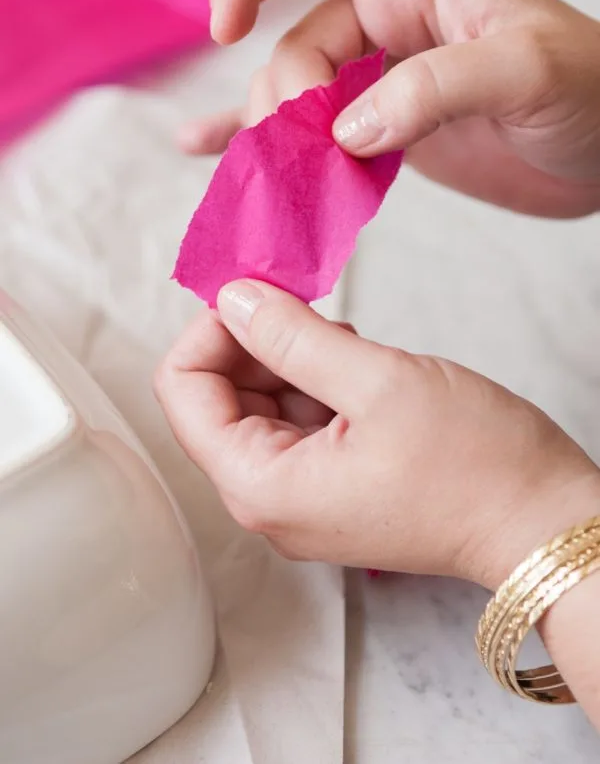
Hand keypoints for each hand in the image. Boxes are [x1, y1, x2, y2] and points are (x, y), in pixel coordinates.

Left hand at [155, 280, 599, 588]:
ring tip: (345, 340)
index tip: (262, 294)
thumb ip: (292, 336)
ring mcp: (300, 497)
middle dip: (253, 340)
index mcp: (261, 485)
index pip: (183, 390)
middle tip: (308, 307)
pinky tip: (354, 364)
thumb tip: (232, 298)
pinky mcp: (331, 486)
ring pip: (259, 404)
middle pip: (217, 397)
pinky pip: (297, 421)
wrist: (539, 520)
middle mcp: (268, 500)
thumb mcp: (378, 381)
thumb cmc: (475, 463)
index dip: (212, 329)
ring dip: (288, 357)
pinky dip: (314, 381)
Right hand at [180, 0, 599, 217]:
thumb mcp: (526, 69)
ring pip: (295, 98)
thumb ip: (433, 88)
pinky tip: (212, 152)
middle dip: (283, 100)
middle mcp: (385, 23)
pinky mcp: (384, 135)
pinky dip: (263, 144)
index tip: (225, 31)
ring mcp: (380, 82)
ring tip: (264, 177)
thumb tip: (345, 131)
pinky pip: (311, 133)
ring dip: (270, 135)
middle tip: (307, 153)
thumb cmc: (591, 88)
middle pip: (293, 47)